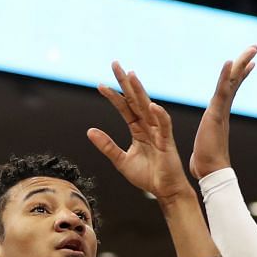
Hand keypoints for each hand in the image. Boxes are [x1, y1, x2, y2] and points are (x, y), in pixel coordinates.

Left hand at [88, 64, 194, 204]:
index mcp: (138, 130)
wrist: (165, 191)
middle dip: (125, 82)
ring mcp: (159, 132)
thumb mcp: (121, 161)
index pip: (124, 108)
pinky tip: (151, 105)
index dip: (113, 96)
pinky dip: (159, 115)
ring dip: (140, 91)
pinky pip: (164, 126)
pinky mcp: (167, 142)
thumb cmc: (147, 176)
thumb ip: (107, 145)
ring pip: (148, 107)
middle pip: (135, 100)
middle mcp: (149, 126)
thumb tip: (89, 131)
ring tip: (131, 76)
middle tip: (115, 64)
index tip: (100, 85)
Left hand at [191, 46, 256, 179]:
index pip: (230, 89)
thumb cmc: (205, 164)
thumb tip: (202, 156)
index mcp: (219, 114)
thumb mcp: (204, 146)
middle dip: (245, 63)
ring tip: (253, 49)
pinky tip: (230, 62)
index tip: (249, 64)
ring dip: (242, 63)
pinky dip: (226, 76)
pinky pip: (222, 91)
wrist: (210, 172)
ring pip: (232, 81)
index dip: (239, 75)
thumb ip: (205, 145)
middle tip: (255, 48)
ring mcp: (221, 110)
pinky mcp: (216, 114)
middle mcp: (223, 109)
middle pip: (235, 80)